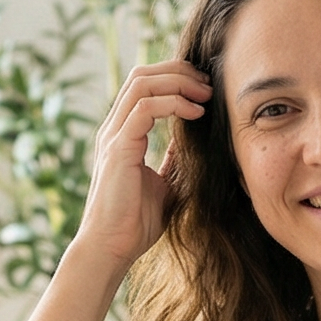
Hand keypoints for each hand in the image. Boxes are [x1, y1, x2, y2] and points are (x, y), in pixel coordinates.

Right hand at [71, 62, 209, 275]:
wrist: (111, 249)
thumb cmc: (134, 224)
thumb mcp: (164, 184)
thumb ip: (173, 160)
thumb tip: (191, 141)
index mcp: (123, 134)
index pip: (144, 85)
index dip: (175, 77)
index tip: (205, 89)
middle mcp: (114, 128)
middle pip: (142, 74)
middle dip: (179, 71)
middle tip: (209, 84)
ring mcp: (114, 136)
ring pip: (142, 83)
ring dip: (179, 82)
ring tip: (206, 94)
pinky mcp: (119, 148)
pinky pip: (145, 108)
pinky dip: (174, 104)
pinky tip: (196, 114)